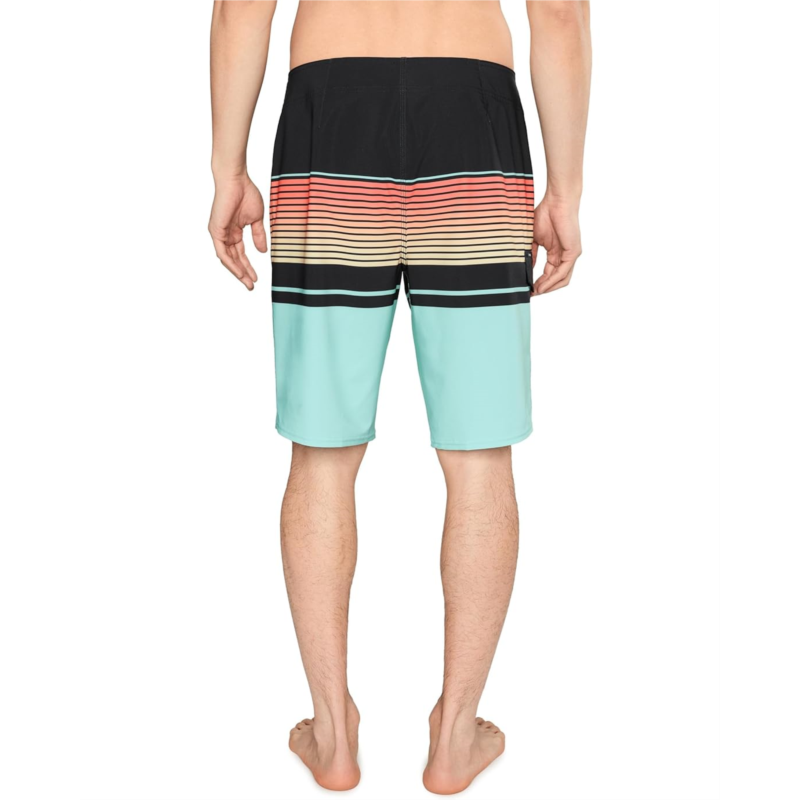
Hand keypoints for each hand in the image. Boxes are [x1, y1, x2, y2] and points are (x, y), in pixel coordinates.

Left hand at [208, 174, 267, 290]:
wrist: (236, 180)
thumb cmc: (246, 193)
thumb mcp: (256, 220)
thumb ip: (258, 236)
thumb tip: (263, 251)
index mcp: (234, 232)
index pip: (240, 254)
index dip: (248, 267)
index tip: (256, 278)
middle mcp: (225, 235)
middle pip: (234, 259)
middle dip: (243, 273)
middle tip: (251, 286)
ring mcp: (219, 233)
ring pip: (227, 259)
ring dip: (238, 272)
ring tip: (247, 282)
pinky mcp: (216, 231)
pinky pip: (222, 252)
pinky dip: (231, 263)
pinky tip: (239, 272)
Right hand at [531, 195, 582, 294]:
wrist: (557, 202)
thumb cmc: (546, 215)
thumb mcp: (534, 239)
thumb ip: (533, 255)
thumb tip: (527, 268)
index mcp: (556, 253)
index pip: (549, 273)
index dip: (539, 283)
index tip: (528, 289)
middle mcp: (565, 256)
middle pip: (556, 279)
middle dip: (543, 288)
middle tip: (530, 294)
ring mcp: (570, 255)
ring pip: (562, 279)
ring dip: (548, 288)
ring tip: (536, 292)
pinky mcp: (573, 252)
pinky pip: (563, 272)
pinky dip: (552, 281)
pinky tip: (541, 285)